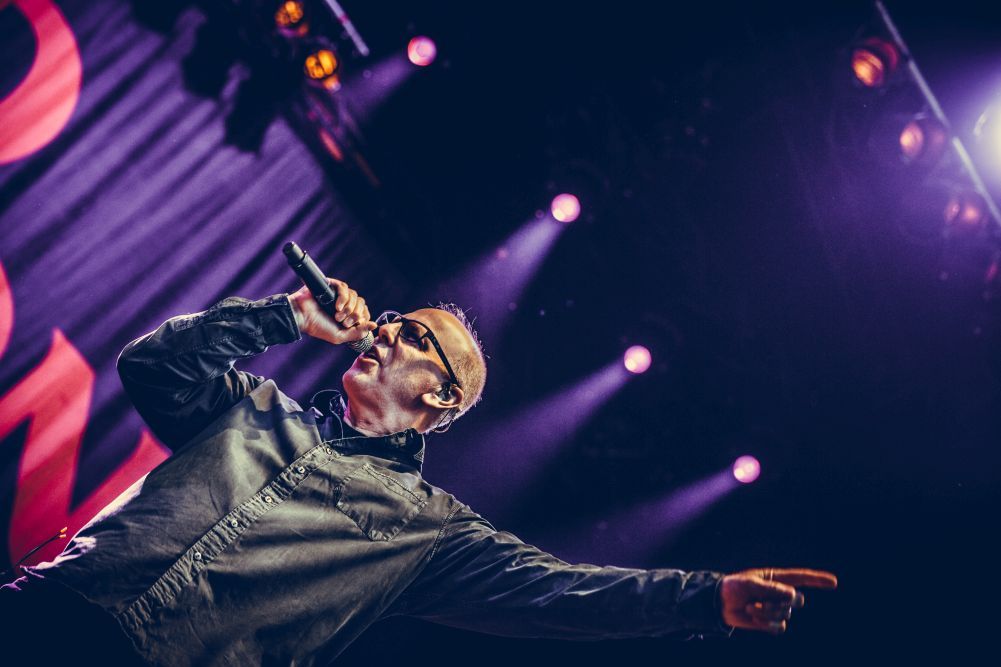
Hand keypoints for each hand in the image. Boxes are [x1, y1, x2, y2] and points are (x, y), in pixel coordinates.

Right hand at [288, 278, 375, 345]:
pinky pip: (344, 287)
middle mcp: (345, 303)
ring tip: (337, 315)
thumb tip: (375, 325)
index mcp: (349, 315)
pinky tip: (337, 306)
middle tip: (343, 322)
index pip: (365, 312)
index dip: (363, 318)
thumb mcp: (341, 336)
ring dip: (348, 308)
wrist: (301, 318)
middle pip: (361, 303)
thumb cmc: (318, 328)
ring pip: (355, 295)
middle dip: (355, 314)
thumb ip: (358, 332)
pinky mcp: (331, 285)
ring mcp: (339, 294)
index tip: (353, 325)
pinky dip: (343, 298)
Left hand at [720, 568, 836, 634]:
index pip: (801, 578)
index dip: (818, 579)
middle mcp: (780, 593)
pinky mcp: (771, 622)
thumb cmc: (733, 588)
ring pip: (786, 614)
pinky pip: (779, 627)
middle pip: (797, 600)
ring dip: (766, 613)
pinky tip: (754, 617)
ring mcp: (777, 608)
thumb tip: (794, 595)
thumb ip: (772, 588)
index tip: (834, 582)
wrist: (720, 604)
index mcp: (776, 578)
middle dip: (780, 603)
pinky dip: (765, 624)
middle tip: (758, 601)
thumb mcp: (750, 584)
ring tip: (750, 607)